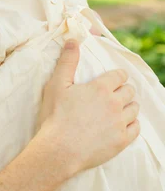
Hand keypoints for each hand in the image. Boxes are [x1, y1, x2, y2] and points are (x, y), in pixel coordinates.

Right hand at [37, 40, 139, 176]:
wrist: (59, 150)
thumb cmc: (55, 117)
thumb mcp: (57, 85)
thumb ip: (67, 61)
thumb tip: (73, 40)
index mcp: (100, 88)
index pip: (119, 76)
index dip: (117, 76)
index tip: (113, 80)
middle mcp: (114, 103)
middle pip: (129, 91)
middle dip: (124, 90)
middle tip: (114, 95)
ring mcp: (119, 123)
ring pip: (134, 109)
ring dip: (129, 106)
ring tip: (119, 109)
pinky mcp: (121, 141)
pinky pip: (136, 128)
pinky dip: (132, 124)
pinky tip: (123, 125)